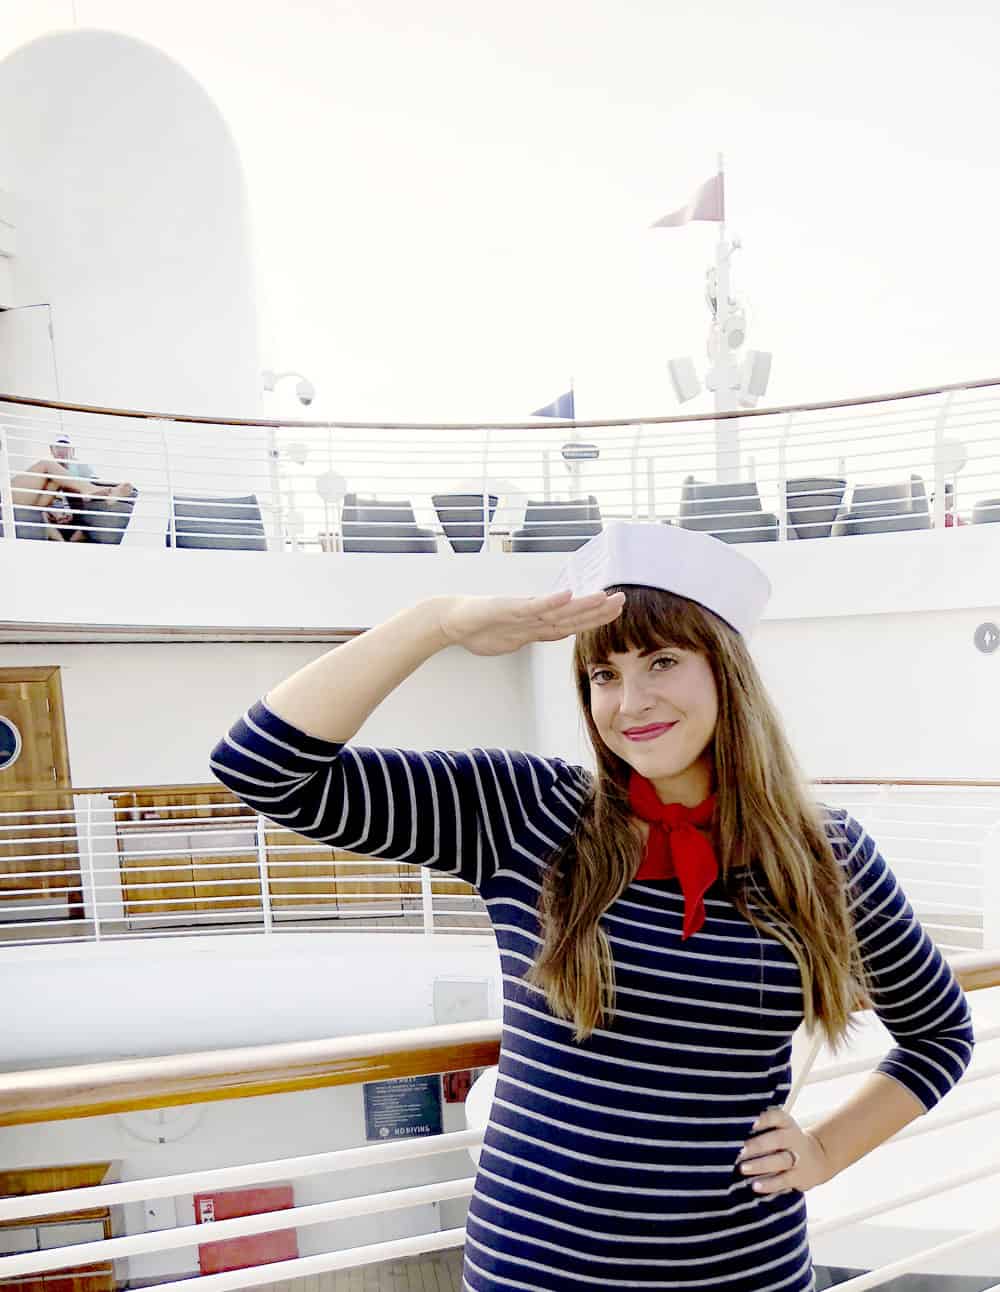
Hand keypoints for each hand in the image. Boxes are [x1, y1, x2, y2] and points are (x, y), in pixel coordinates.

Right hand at [436, 589, 625, 656]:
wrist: (451, 620)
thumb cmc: (478, 628)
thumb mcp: (511, 640)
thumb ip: (530, 637)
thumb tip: (544, 637)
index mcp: (536, 625)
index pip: (570, 623)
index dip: (593, 619)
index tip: (614, 613)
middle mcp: (533, 615)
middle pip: (571, 614)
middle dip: (597, 609)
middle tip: (622, 599)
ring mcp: (521, 611)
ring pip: (557, 609)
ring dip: (582, 604)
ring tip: (604, 597)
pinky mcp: (507, 608)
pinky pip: (533, 606)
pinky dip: (550, 601)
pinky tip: (567, 595)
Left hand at [736, 1106, 832, 1195]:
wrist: (817, 1157)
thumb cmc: (784, 1139)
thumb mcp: (778, 1127)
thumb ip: (759, 1126)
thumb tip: (727, 1128)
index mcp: (786, 1122)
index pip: (776, 1117)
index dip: (764, 1119)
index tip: (750, 1122)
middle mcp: (793, 1138)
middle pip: (777, 1140)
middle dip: (757, 1145)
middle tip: (739, 1151)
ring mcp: (798, 1158)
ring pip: (780, 1161)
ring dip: (761, 1165)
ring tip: (743, 1169)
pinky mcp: (799, 1177)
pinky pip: (784, 1181)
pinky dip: (770, 1184)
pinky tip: (755, 1186)